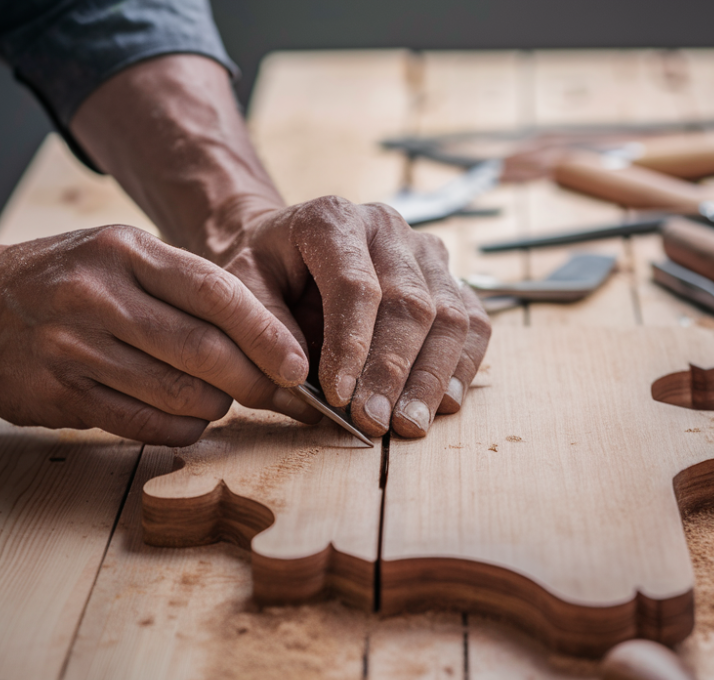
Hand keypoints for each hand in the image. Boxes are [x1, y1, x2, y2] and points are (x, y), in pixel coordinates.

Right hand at [0, 225, 319, 444]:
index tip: (296, 362)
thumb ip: (186, 288)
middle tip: (274, 392)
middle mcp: (99, 295)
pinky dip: (180, 428)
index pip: (216, 292)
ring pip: (178, 394)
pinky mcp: (61, 393)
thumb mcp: (122, 255)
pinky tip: (188, 420)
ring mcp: (75, 346)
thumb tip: (266, 339)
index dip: (265, 333)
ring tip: (222, 400)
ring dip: (217, 406)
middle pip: (203, 350)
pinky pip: (143, 424)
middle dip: (253, 380)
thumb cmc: (68, 279)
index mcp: (126, 251)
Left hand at [223, 196, 491, 438]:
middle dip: (392, 371)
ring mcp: (426, 252)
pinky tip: (443, 404)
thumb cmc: (265, 273)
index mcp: (333, 220)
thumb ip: (263, 330)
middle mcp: (388, 228)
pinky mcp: (449, 280)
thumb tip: (298, 378)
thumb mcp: (240, 290)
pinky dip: (462, 368)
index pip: (354, 285)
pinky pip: (473, 324)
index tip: (339, 397)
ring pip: (450, 315)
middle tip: (374, 422)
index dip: (350, 345)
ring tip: (409, 425)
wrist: (288, 249)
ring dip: (431, 378)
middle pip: (409, 302)